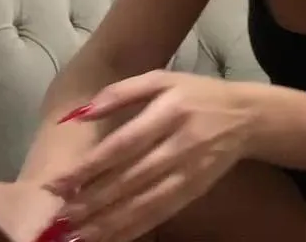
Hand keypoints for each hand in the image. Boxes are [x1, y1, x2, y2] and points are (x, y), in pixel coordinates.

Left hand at [46, 70, 253, 241]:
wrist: (247, 115)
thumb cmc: (197, 94)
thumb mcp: (162, 79)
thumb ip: (121, 93)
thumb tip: (79, 114)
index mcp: (169, 111)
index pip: (123, 144)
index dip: (90, 167)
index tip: (58, 185)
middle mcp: (180, 144)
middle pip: (131, 179)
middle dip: (92, 202)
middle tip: (60, 219)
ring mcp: (190, 171)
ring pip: (145, 202)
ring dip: (109, 223)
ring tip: (77, 237)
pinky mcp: (195, 190)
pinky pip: (161, 213)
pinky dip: (134, 229)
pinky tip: (110, 238)